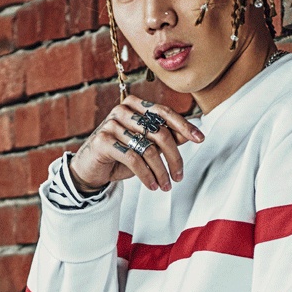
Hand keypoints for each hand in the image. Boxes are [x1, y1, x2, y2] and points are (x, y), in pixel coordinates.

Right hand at [71, 95, 203, 195]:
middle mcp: (123, 110)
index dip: (184, 126)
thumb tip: (190, 133)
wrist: (90, 168)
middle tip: (179, 176)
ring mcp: (112, 124)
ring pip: (148, 148)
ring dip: (160, 171)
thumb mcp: (146, 146)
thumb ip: (165, 137)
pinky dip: (146, 175)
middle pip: (159, 132)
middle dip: (174, 157)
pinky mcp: (103, 141)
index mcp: (135, 105)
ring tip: (165, 186)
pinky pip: (133, 159)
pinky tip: (152, 185)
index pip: (164, 112)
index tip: (200, 139)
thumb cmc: (121, 155)